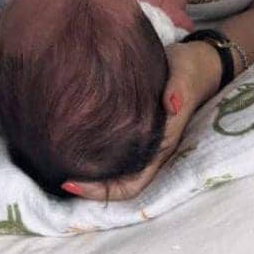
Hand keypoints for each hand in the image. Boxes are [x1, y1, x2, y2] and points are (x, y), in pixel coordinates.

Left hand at [61, 40, 221, 201]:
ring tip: (56, 162)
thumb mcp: (184, 77)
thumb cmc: (189, 72)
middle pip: (117, 184)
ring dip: (88, 173)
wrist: (197, 62)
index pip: (132, 185)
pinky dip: (90, 154)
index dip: (102, 191)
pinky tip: (69, 141)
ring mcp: (141, 141)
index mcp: (161, 146)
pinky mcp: (132, 127)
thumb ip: (178, 90)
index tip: (70, 182)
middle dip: (88, 187)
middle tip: (56, 174)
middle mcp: (149, 151)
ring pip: (112, 171)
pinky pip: (109, 151)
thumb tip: (171, 104)